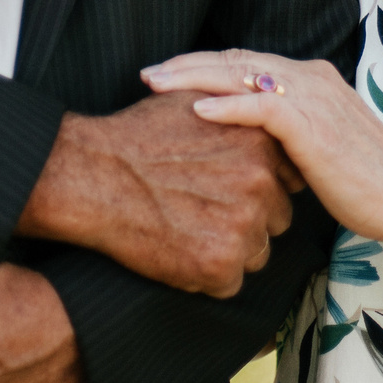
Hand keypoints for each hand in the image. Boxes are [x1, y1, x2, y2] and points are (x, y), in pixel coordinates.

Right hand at [16, 91, 301, 297]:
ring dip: (230, 248)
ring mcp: (242, 227)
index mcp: (260, 142)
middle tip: (204, 210)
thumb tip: (262, 110)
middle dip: (249, 219)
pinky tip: (178, 249)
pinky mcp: (219, 266)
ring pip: (256, 253)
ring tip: (187, 228)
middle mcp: (261, 183)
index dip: (260, 186)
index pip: (288, 178)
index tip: (230, 187)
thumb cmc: (138, 136)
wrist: (94, 173)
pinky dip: (207, 274)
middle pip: (276, 218)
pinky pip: (230, 282)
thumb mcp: (196, 101)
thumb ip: (240, 109)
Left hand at [141, 49, 382, 246]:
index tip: (169, 77)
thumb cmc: (366, 184)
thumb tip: (253, 148)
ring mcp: (313, 98)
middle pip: (236, 60)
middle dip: (188, 64)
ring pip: (240, 75)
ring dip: (193, 77)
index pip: (248, 62)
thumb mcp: (320, 151)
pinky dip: (225, 107)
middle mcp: (311, 78)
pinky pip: (259, 108)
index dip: (206, 66)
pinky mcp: (312, 125)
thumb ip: (289, 137)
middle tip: (148, 74)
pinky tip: (194, 110)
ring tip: (156, 84)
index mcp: (313, 80)